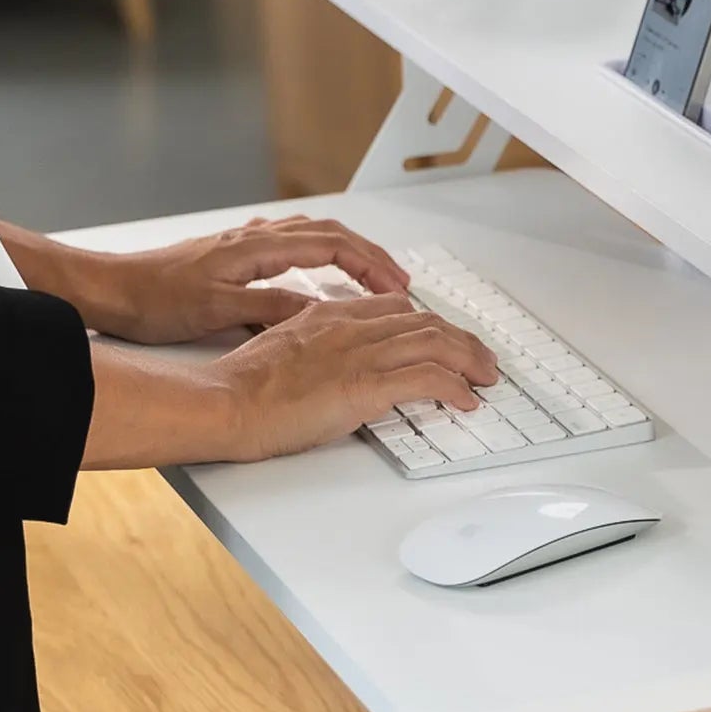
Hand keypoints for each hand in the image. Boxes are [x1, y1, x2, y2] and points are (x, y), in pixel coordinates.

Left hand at [87, 216, 413, 344]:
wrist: (107, 288)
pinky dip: (320, 254)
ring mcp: (245, 243)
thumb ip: (271, 308)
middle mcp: (255, 238)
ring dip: (349, 253)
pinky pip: (292, 244)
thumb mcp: (217, 311)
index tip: (396, 287)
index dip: (371, 266)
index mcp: (257, 247)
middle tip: (400, 282)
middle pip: (331, 235)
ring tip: (372, 275)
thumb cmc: (152, 299)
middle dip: (372, 257)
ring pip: (313, 236)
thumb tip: (318, 312)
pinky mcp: (233, 255)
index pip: (333, 247)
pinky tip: (319, 271)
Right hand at [214, 294, 499, 461]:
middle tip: (481, 360)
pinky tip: (467, 400)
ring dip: (470, 360)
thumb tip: (338, 368)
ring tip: (487, 377)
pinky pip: (427, 379)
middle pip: (424, 321)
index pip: (395, 308)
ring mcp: (358, 354)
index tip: (445, 340)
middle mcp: (350, 327)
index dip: (429, 324)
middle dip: (461, 340)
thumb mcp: (284, 350)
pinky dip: (455, 388)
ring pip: (435, 342)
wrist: (224, 403)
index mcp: (329, 316)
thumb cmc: (243, 388)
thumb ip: (317, 349)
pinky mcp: (363, 386)